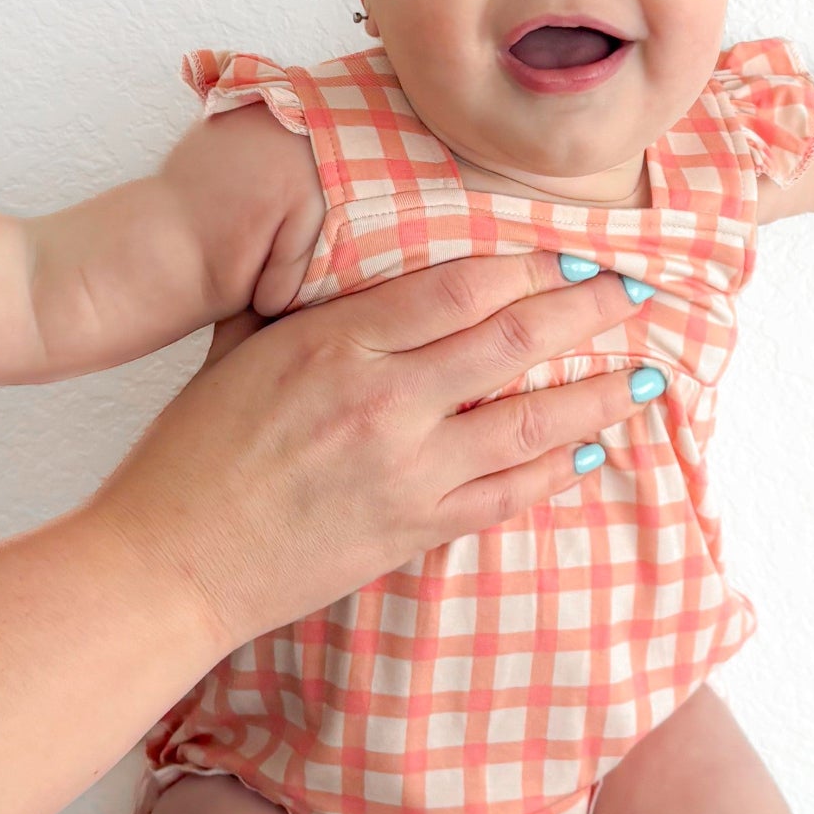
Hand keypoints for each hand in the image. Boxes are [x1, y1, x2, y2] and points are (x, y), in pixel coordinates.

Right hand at [84, 251, 652, 653]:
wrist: (168, 563)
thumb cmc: (191, 452)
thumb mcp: (240, 348)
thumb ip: (306, 301)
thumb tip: (354, 255)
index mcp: (336, 340)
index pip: (462, 285)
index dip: (529, 263)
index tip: (568, 250)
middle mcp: (383, 400)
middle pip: (514, 340)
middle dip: (586, 311)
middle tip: (634, 293)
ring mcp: (406, 472)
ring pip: (531, 422)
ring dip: (598, 396)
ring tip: (645, 377)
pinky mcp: (413, 530)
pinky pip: (508, 495)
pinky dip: (556, 471)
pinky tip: (590, 452)